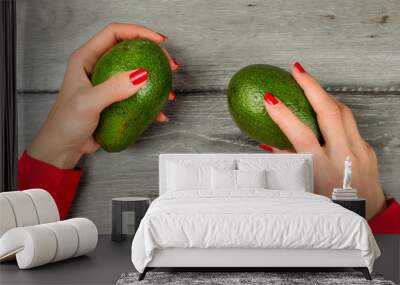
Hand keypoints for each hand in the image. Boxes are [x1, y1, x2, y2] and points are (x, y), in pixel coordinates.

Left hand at [28, 23, 178, 169]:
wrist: (64, 147)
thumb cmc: (66, 123)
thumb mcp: (88, 103)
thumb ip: (112, 89)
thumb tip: (141, 75)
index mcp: (87, 58)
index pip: (114, 34)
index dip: (138, 32)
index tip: (159, 42)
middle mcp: (99, 67)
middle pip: (131, 51)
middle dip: (153, 55)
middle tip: (169, 66)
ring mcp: (108, 84)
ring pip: (137, 74)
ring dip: (156, 81)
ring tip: (168, 92)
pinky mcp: (116, 100)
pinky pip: (138, 96)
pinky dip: (151, 103)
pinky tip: (159, 114)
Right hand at [260, 62, 385, 218]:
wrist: (367, 215)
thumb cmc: (331, 207)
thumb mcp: (304, 188)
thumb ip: (287, 164)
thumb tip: (269, 145)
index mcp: (323, 169)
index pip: (301, 135)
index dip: (283, 115)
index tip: (269, 99)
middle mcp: (344, 156)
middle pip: (329, 111)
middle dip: (311, 86)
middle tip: (296, 70)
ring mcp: (359, 150)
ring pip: (343, 111)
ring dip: (324, 94)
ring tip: (309, 84)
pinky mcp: (367, 148)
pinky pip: (350, 122)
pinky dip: (335, 111)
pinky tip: (325, 109)